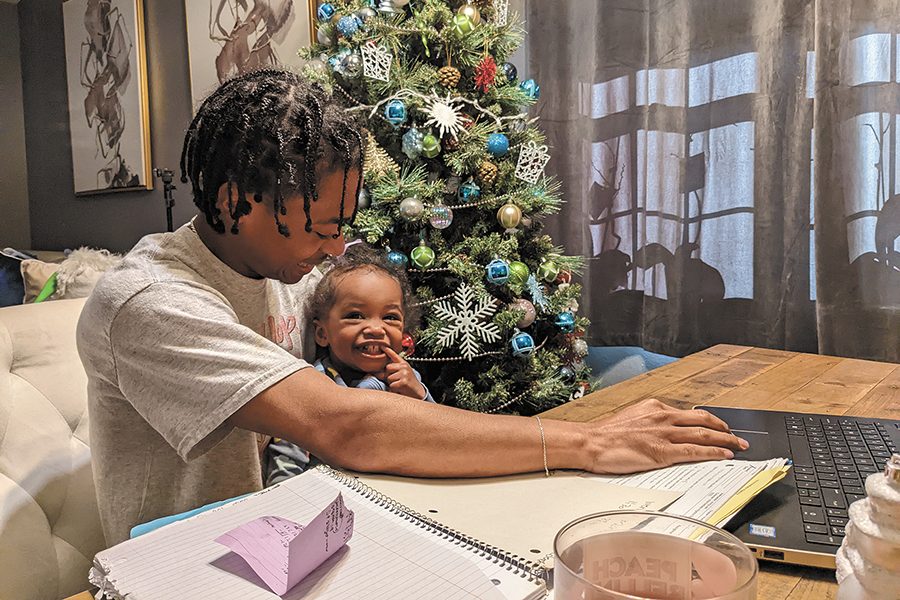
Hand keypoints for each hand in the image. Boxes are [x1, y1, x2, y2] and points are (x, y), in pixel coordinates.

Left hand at [379, 346, 427, 399]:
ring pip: (389, 378)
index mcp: (404, 364)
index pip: (394, 356)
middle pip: (388, 368)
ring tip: (399, 385)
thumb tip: (376, 372)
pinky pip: (392, 385)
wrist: (418, 392)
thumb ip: (391, 372)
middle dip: (389, 376)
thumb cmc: (407, 384)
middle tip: (397, 380)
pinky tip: (401, 389)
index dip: (387, 350)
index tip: (381, 346)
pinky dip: (394, 389)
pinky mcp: (404, 382)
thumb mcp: (401, 375)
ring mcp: (405, 373)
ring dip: (392, 384)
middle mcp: (404, 367)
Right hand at [583, 399, 748, 473]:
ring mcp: (664, 434)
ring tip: (739, 446)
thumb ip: (651, 423)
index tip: (719, 426)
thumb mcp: (632, 420)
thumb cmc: (605, 435)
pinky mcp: (662, 452)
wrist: (590, 442)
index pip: (689, 414)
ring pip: (703, 435)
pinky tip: (724, 455)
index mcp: (655, 407)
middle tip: (739, 436)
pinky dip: (713, 453)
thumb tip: (664, 433)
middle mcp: (662, 417)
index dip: (709, 421)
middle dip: (724, 429)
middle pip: (702, 421)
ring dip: (725, 440)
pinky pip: (695, 452)